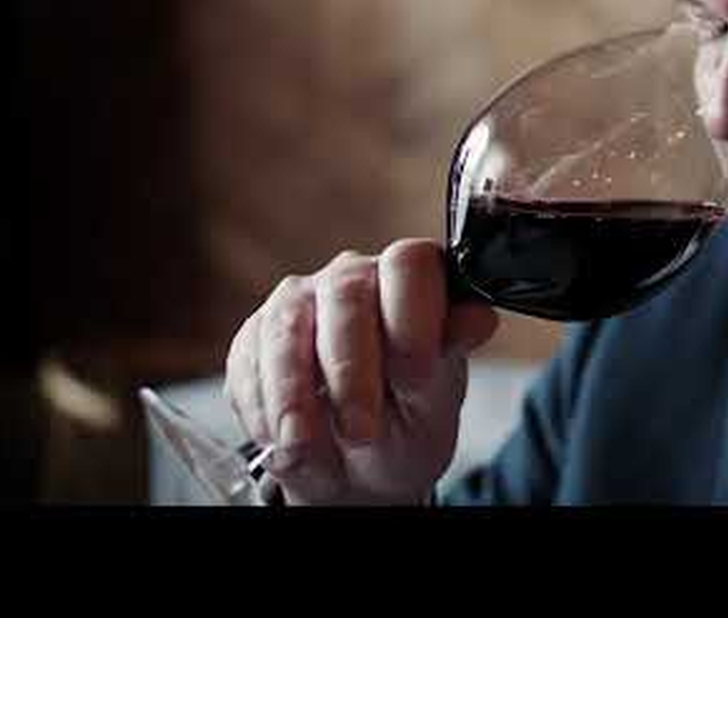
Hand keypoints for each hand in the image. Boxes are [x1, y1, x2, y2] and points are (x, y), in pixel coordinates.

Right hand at [224, 239, 498, 504]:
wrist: (356, 462)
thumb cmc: (406, 421)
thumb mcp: (439, 397)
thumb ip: (452, 352)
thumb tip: (479, 318)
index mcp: (410, 279)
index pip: (410, 264)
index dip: (412, 317)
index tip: (414, 377)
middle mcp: (353, 277)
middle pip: (345, 294)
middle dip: (351, 370)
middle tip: (362, 431)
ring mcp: (299, 301)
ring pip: (287, 325)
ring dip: (294, 394)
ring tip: (306, 448)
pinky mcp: (254, 335)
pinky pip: (248, 360)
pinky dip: (262, 407)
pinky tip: (282, 439)